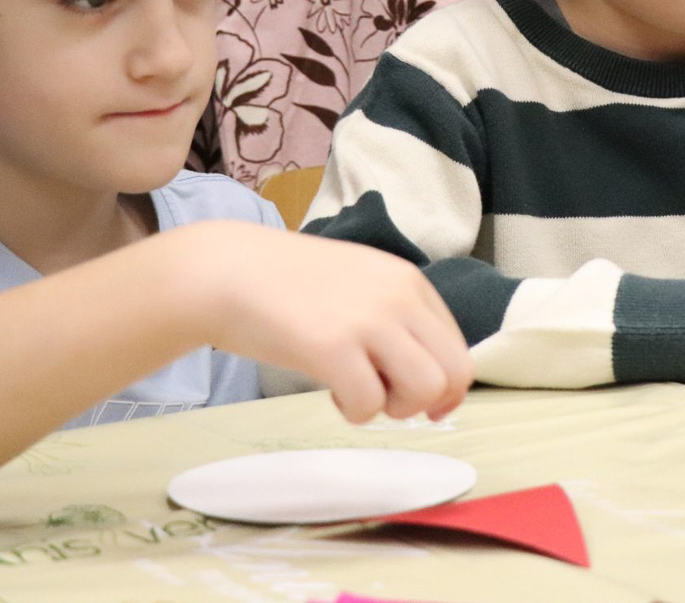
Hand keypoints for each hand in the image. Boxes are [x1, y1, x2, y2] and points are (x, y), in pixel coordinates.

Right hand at [192, 225, 473, 423]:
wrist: (226, 270)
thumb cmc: (288, 284)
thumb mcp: (359, 283)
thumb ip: (395, 316)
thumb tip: (429, 377)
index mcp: (408, 281)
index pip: (457, 348)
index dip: (444, 386)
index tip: (414, 400)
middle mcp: (398, 297)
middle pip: (455, 373)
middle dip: (428, 402)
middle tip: (388, 401)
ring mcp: (368, 320)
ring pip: (425, 390)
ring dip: (395, 408)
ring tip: (360, 394)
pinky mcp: (332, 347)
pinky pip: (370, 404)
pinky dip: (355, 413)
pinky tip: (330, 393)